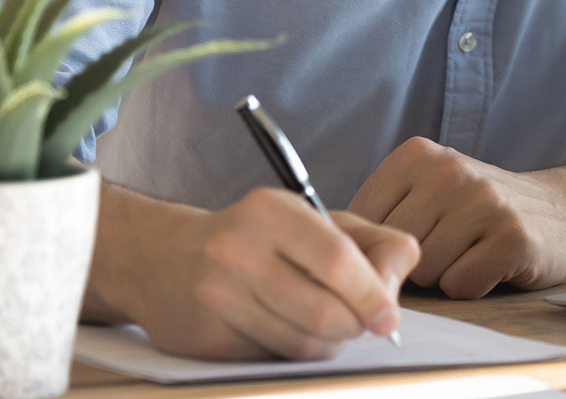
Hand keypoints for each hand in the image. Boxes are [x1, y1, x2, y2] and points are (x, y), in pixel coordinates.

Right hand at [88, 184, 419, 359]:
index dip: (371, 294)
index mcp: (271, 211)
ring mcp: (215, 297)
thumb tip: (396, 290)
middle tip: (361, 323)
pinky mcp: (204, 340)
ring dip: (329, 343)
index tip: (389, 317)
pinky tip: (289, 330)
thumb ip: (371, 245)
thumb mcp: (317, 221)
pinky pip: (272, 359)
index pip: (335, 260)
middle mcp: (237, 249)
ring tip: (330, 325)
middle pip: (322, 310)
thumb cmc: (259, 237)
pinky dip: (295, 353)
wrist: (164, 259)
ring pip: (300, 342)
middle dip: (354, 325)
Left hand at [349, 138, 565, 298]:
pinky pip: (461, 285)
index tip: (411, 238)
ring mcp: (484, 201)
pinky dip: (473, 286)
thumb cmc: (480, 209)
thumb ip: (382, 212)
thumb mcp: (427, 189)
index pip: (360, 221)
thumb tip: (334, 255)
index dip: (379, 246)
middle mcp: (450, 170)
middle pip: (393, 251)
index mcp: (418, 154)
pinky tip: (492, 263)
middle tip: (449, 246)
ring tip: (472, 251)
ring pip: (425, 272)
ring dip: (445, 275)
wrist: (564, 210)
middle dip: (413, 264)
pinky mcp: (513, 237)